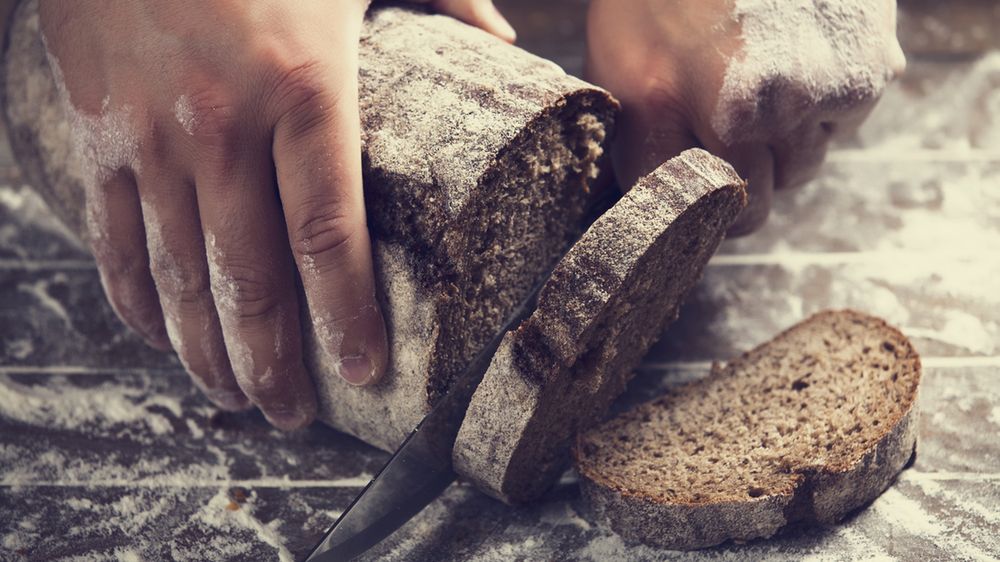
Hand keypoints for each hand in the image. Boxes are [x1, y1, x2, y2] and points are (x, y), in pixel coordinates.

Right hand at [38, 0, 512, 429]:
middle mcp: (221, 126)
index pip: (329, 234)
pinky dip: (140, 302)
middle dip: (276, 363)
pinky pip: (116, 242)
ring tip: (239, 398)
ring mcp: (148, 137)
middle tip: (296, 416)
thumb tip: (508, 45)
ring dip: (209, 353)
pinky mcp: (96, 136)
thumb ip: (443, 0)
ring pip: (179, 277)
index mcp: (302, 88)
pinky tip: (165, 338)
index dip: (348, 315)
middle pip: (251, 279)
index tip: (366, 372)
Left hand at [586, 0, 904, 234]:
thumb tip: (656, 208)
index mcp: (714, 113)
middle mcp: (778, 107)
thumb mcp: (620, 68)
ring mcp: (831, 84)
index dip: (712, 203)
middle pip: (770, 190)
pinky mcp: (873, 63)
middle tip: (723, 121)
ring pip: (808, 157)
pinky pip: (844, 117)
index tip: (704, 183)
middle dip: (746, 169)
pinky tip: (792, 55)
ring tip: (755, 78)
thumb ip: (644, 146)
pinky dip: (822, 100)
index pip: (727, 212)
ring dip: (785, 137)